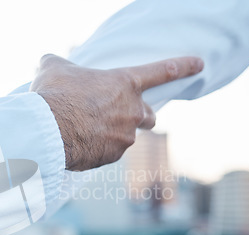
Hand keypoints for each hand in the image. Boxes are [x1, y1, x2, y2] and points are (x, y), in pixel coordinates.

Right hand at [30, 54, 203, 170]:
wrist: (49, 130)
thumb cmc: (54, 94)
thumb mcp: (54, 68)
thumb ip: (60, 63)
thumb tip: (49, 62)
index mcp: (124, 84)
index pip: (160, 71)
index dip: (181, 66)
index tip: (200, 64)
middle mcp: (131, 111)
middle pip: (149, 116)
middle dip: (142, 117)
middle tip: (122, 116)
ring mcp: (124, 137)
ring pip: (125, 137)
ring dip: (112, 134)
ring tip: (84, 131)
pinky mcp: (111, 157)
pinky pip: (108, 153)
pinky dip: (97, 149)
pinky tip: (78, 144)